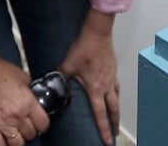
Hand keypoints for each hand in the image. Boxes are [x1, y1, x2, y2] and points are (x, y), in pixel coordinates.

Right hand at [0, 43, 49, 145]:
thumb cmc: (2, 71)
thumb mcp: (24, 78)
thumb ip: (30, 92)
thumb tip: (34, 99)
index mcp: (28, 102)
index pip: (43, 124)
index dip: (43, 124)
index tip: (40, 123)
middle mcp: (18, 115)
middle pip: (31, 135)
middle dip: (30, 131)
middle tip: (27, 127)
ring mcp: (4, 122)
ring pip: (17, 144)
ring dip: (19, 140)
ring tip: (17, 135)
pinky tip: (6, 142)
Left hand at [59, 9, 119, 144]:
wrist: (98, 32)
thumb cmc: (84, 48)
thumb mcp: (68, 64)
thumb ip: (60, 76)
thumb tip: (50, 82)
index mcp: (96, 89)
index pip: (100, 114)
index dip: (104, 129)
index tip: (108, 141)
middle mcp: (107, 86)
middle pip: (113, 109)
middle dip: (114, 123)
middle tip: (115, 134)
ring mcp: (112, 77)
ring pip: (117, 98)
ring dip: (116, 109)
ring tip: (115, 116)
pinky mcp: (113, 69)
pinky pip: (116, 86)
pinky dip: (116, 93)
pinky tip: (113, 93)